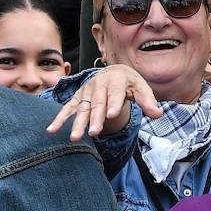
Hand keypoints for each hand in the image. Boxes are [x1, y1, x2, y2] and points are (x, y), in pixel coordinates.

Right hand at [45, 64, 162, 140]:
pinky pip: (68, 109)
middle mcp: (99, 84)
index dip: (114, 103)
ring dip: (77, 123)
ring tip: (75, 138)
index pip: (116, 93)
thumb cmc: (129, 83)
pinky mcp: (78, 98)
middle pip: (97, 103)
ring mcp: (86, 91)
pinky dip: (59, 119)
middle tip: (94, 133)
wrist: (114, 72)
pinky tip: (51, 130)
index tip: (112, 115)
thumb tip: (158, 114)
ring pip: (82, 108)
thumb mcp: (141, 88)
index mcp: (117, 80)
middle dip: (95, 118)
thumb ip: (148, 101)